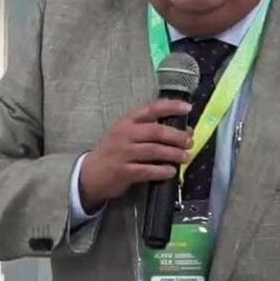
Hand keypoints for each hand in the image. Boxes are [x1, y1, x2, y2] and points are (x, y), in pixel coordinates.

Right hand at [79, 100, 193, 212]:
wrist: (90, 173)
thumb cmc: (115, 151)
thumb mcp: (128, 135)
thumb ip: (152, 131)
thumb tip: (184, 131)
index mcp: (127, 122)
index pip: (151, 109)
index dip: (171, 107)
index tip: (187, 108)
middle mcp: (125, 134)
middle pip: (156, 131)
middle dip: (176, 136)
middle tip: (189, 142)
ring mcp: (123, 153)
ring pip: (153, 150)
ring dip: (173, 154)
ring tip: (185, 157)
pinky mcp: (123, 171)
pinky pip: (146, 170)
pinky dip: (161, 171)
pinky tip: (171, 171)